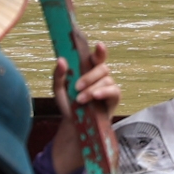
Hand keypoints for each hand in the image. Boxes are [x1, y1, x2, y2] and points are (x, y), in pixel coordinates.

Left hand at [50, 41, 117, 173]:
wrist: (75, 127)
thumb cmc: (69, 106)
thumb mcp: (59, 90)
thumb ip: (59, 75)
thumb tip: (61, 60)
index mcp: (88, 71)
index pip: (97, 57)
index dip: (100, 51)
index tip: (99, 46)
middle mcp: (101, 77)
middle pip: (103, 67)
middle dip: (90, 76)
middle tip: (77, 87)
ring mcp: (109, 87)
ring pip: (107, 79)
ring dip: (92, 88)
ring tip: (81, 100)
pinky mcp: (114, 99)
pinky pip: (114, 90)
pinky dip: (104, 92)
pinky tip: (95, 97)